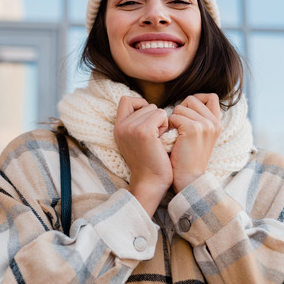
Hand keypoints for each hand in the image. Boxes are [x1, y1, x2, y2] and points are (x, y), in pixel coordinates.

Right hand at [114, 97, 172, 215]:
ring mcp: (131, 128)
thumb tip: (149, 106)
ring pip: (155, 108)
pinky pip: (161, 114)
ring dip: (161, 122)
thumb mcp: (136, 140)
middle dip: (154, 118)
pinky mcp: (144, 131)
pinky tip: (162, 140)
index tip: (148, 120)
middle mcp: (121, 126)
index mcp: (117, 128)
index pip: (126, 100)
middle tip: (154, 138)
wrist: (150, 182)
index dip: (140, 104)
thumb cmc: (150, 162)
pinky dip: (165, 125)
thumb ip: (136, 123)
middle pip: (145, 104)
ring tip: (157, 140)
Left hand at [168, 94, 221, 191]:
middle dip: (181, 110)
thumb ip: (198, 119)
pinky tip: (172, 139)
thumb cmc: (187, 158)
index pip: (211, 96)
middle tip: (178, 128)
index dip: (196, 100)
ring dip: (173, 120)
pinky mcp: (193, 129)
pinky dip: (169, 126)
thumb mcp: (199, 136)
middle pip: (192, 99)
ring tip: (176, 136)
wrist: (188, 179)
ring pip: (181, 107)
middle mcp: (214, 122)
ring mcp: (205, 125)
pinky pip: (174, 116)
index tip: (187, 113)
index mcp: (217, 123)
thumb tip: (185, 102)